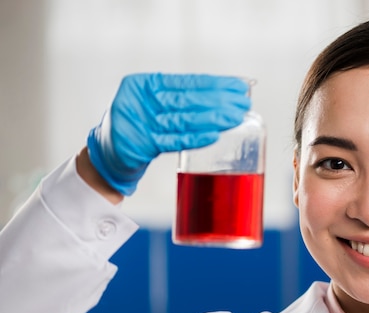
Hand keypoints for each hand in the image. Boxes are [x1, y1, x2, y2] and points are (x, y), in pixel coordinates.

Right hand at [87, 73, 251, 195]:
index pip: (186, 82)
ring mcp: (139, 122)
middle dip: (218, 101)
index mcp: (144, 84)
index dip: (214, 85)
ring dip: (212, 118)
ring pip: (183, 118)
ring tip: (235, 117)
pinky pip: (174, 140)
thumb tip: (224, 100)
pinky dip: (195, 138)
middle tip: (243, 102)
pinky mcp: (140, 145)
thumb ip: (181, 102)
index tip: (238, 87)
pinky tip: (214, 134)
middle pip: (187, 99)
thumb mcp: (156, 109)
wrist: (109, 158)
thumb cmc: (139, 131)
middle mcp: (140, 99)